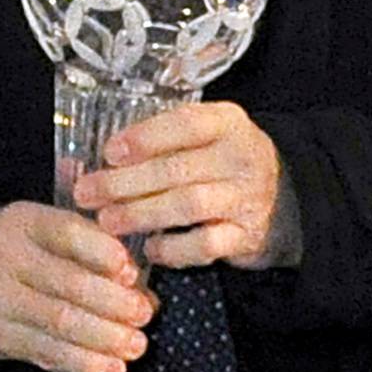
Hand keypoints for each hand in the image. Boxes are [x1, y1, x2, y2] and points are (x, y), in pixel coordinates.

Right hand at [0, 201, 154, 371]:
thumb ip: (88, 250)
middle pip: (67, 284)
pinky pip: (44, 353)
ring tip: (135, 346)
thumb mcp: (41, 232)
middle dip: (114, 304)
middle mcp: (3, 257)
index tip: (132, 273)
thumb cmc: (16, 251)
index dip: (104, 255)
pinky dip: (82, 364)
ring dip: (104, 338)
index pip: (66, 233)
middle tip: (144, 315)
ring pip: (58, 323)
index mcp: (22, 222)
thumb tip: (140, 286)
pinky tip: (110, 368)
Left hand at [74, 100, 283, 269]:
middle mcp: (240, 156)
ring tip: (108, 220)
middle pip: (177, 169)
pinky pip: (206, 245)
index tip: (110, 153)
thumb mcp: (200, 139)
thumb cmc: (222, 162)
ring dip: (142, 213)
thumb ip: (154, 143)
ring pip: (188, 205)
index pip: (185, 123)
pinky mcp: (247, 236)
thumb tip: (87, 163)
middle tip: (88, 193)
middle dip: (126, 183)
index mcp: (226, 122)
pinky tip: (150, 248)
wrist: (284, 199)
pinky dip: (174, 248)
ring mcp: (246, 197)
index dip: (145, 138)